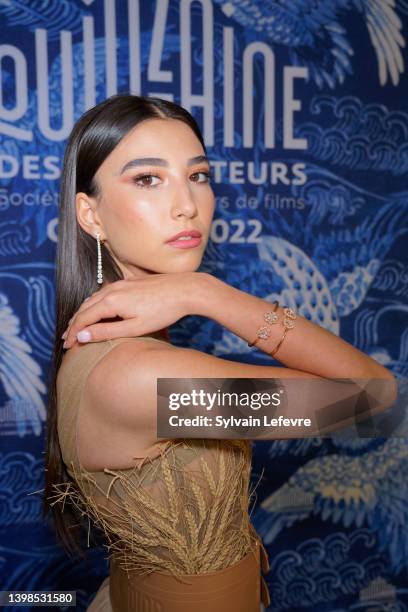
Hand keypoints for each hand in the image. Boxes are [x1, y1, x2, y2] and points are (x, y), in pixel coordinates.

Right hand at [61, 272, 202, 347]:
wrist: (185, 289)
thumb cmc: (163, 311)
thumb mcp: (134, 328)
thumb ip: (107, 332)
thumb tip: (82, 335)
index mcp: (110, 301)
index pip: (83, 319)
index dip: (74, 333)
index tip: (67, 346)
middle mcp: (111, 289)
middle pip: (84, 308)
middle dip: (74, 324)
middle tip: (68, 339)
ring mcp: (120, 283)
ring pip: (93, 299)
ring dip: (83, 313)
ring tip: (78, 327)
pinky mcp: (128, 282)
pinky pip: (104, 293)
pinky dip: (95, 305)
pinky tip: (97, 311)